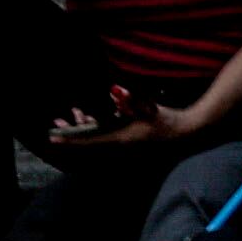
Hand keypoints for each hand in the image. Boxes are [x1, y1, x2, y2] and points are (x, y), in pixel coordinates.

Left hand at [44, 102, 188, 151]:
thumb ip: (132, 100)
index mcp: (121, 140)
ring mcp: (123, 151)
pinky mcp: (128, 148)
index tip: (51, 139)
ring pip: (94, 143)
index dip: (69, 140)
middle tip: (55, 125)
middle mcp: (118, 149)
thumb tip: (115, 89)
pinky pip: (104, 142)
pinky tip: (93, 118)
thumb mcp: (151, 109)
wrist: (189, 135)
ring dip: (83, 131)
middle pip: (87, 145)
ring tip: (74, 116)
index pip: (89, 142)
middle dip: (71, 134)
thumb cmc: (170, 121)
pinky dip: (95, 132)